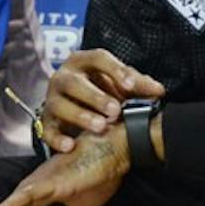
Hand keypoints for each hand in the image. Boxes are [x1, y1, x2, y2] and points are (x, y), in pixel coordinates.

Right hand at [40, 49, 164, 151]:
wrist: (76, 105)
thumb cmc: (101, 89)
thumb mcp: (119, 83)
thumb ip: (138, 85)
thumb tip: (159, 91)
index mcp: (84, 62)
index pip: (98, 58)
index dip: (115, 70)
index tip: (131, 86)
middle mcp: (64, 77)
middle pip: (75, 83)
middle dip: (95, 97)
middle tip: (115, 110)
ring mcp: (52, 99)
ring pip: (60, 105)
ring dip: (80, 116)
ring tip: (101, 127)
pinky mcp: (45, 121)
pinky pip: (46, 130)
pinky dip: (57, 139)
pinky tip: (70, 146)